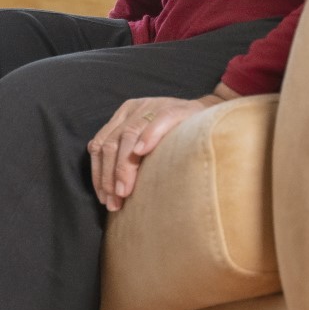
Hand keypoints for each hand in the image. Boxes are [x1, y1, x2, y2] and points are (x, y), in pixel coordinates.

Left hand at [87, 93, 225, 211]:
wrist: (211, 118)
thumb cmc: (176, 138)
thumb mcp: (146, 143)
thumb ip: (125, 155)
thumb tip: (107, 189)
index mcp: (122, 117)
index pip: (99, 145)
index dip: (98, 173)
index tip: (103, 198)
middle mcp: (133, 110)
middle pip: (110, 144)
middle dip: (108, 177)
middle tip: (114, 203)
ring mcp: (152, 106)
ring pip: (128, 136)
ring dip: (123, 168)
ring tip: (124, 192)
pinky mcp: (174, 108)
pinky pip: (158, 122)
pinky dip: (147, 137)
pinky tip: (141, 154)